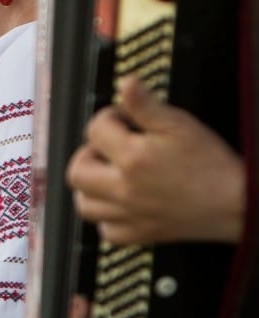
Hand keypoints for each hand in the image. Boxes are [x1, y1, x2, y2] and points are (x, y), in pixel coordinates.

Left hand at [65, 75, 244, 244]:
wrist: (239, 203)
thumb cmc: (213, 165)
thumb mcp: (180, 124)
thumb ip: (146, 104)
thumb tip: (125, 83)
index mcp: (132, 158)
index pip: (94, 129)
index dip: (109, 117)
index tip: (124, 119)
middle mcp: (124, 189)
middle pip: (77, 171)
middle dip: (88, 154)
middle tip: (108, 148)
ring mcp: (130, 214)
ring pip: (85, 204)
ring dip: (90, 187)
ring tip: (109, 174)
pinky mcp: (142, 234)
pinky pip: (107, 232)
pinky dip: (108, 218)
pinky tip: (122, 204)